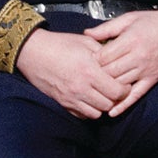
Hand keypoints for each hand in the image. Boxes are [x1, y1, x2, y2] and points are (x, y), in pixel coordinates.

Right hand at [16, 30, 131, 118]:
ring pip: (96, 114)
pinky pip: (82, 115)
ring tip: (101, 95)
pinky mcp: (63, 103)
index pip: (117, 91)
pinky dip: (88, 110)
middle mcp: (81, 88)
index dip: (125, 89)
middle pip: (108, 105)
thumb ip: (104, 53)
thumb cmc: (59, 44)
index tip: (125, 84)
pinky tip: (89, 99)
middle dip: (115, 99)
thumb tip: (118, 60)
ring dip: (102, 106)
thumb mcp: (86, 42)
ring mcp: (70, 98)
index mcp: (90, 71)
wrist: (33, 52)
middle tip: (115, 90)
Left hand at [88, 10, 157, 115]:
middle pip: (110, 72)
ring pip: (120, 85)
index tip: (89, 60)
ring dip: (107, 88)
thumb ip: (107, 28)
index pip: (104, 56)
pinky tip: (112, 112)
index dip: (93, 59)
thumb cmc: (156, 22)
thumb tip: (87, 33)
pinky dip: (123, 105)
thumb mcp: (130, 19)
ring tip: (97, 90)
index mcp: (130, 40)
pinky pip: (136, 95)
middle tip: (90, 75)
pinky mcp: (153, 79)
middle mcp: (138, 57)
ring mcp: (145, 70)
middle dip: (98, 74)